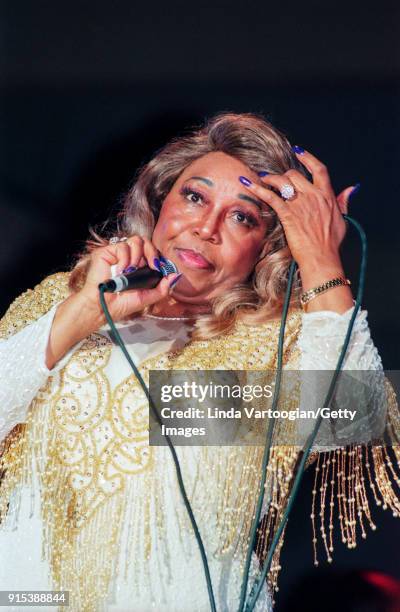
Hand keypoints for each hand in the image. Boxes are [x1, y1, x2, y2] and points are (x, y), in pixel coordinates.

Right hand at [78, 235, 180, 323]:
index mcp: (139, 267)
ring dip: (138, 255)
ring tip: (131, 270)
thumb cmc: (121, 304)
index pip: (152, 252)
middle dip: (152, 252)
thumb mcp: (147, 297)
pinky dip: (125, 258)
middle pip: (146, 242)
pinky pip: (122, 245)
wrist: (103, 307)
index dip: (158, 257)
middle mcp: (129, 258)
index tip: (160, 268)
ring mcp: (118, 255)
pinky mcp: (107, 252)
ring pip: (136, 240)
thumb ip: (163, 288)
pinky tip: (121, 270)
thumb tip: (176, 276)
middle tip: (153, 266)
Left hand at [239, 148, 358, 269]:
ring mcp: (300, 205)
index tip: (298, 151)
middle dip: (283, 175)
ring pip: (282, 182)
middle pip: (295, 175)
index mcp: (328, 196)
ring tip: (261, 178)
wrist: (322, 258)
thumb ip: (343, 201)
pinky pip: (270, 197)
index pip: (319, 169)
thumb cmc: (331, 243)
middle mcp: (314, 196)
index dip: (308, 158)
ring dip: (269, 178)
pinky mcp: (288, 215)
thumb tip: (351, 188)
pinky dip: (258, 189)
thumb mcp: (342, 219)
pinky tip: (248, 185)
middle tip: (275, 179)